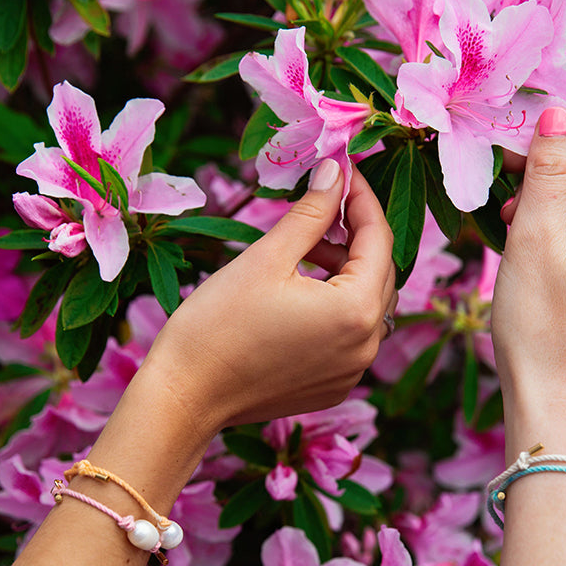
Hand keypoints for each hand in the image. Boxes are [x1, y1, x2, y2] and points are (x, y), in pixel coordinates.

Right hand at [146, 160, 395, 437]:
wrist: (186, 397)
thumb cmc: (217, 325)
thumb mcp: (267, 257)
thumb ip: (311, 213)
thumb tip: (336, 171)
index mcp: (356, 310)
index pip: (379, 238)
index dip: (360, 197)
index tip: (341, 168)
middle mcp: (367, 345)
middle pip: (379, 273)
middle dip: (355, 234)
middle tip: (322, 203)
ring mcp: (352, 371)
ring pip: (367, 305)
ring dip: (345, 270)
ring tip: (304, 249)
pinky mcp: (334, 386)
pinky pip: (351, 336)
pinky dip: (336, 307)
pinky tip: (301, 292)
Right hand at [491, 108, 565, 462]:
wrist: (552, 403)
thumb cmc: (535, 325)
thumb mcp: (533, 239)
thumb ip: (549, 172)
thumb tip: (559, 111)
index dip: (550, 141)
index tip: (505, 159)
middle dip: (549, 180)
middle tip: (504, 209)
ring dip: (552, 211)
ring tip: (513, 238)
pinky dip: (563, 240)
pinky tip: (534, 263)